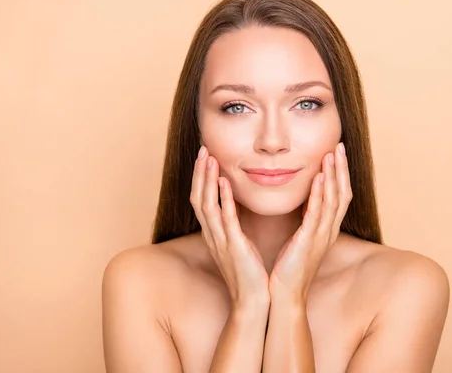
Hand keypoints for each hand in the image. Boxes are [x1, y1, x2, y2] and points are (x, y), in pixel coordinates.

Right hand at [190, 146, 269, 309]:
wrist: (254, 300)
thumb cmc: (250, 273)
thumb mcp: (238, 244)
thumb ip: (234, 224)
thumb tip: (234, 205)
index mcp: (214, 234)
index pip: (201, 200)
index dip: (201, 178)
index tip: (206, 157)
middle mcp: (212, 235)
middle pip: (197, 197)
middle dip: (199, 173)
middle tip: (203, 149)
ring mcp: (220, 241)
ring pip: (206, 205)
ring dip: (206, 180)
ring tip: (209, 158)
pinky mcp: (233, 247)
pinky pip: (224, 219)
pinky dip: (222, 200)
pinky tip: (223, 182)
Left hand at [269, 142, 351, 303]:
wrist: (283, 295)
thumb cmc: (287, 269)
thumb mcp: (299, 240)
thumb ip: (303, 221)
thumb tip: (301, 203)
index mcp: (325, 230)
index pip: (338, 196)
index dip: (339, 174)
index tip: (336, 153)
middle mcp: (328, 231)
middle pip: (342, 193)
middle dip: (341, 169)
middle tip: (339, 146)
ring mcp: (321, 237)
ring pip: (334, 201)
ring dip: (334, 176)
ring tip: (331, 154)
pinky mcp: (309, 243)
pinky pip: (318, 215)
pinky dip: (320, 195)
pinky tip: (319, 178)